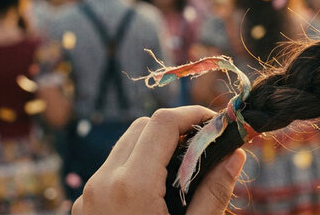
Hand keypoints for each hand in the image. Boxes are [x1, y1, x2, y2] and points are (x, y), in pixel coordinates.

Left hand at [72, 106, 245, 214]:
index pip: (162, 124)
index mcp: (131, 186)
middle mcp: (102, 183)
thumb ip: (213, 192)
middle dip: (176, 129)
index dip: (193, 115)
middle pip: (141, 128)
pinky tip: (159, 193)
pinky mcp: (83, 210)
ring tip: (186, 170)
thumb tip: (236, 155)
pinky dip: (136, 168)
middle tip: (207, 146)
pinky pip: (111, 172)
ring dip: (155, 147)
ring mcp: (87, 197)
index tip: (217, 123)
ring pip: (123, 147)